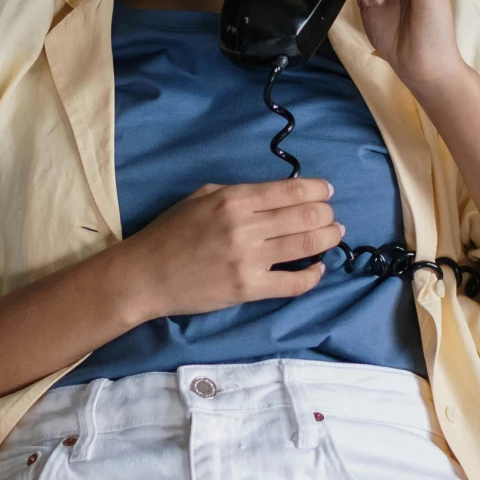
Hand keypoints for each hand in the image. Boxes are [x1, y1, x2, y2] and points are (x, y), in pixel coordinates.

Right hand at [113, 178, 340, 320]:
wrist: (146, 275)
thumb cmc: (170, 233)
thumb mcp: (202, 197)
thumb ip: (239, 194)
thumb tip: (277, 194)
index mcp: (234, 199)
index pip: (291, 190)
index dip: (318, 190)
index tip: (328, 192)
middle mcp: (245, 226)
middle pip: (305, 216)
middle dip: (326, 215)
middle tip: (332, 217)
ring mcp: (248, 259)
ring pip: (306, 245)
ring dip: (327, 239)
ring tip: (334, 235)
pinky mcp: (248, 289)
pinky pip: (294, 283)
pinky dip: (313, 275)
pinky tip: (318, 269)